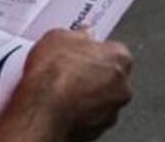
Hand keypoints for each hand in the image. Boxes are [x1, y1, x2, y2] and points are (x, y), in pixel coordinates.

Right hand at [0, 28, 132, 141]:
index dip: (94, 51)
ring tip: (62, 92)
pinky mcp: (99, 130)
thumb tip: (82, 33)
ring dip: (87, 95)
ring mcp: (112, 110)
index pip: (113, 50)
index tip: (81, 52)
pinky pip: (91, 117)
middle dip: (93, 74)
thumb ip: (78, 34)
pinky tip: (62, 107)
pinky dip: (80, 113)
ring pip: (101, 99)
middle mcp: (122, 86)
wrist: (42, 112)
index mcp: (120, 58)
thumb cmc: (53, 76)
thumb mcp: (59, 37)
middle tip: (70, 72)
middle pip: (110, 76)